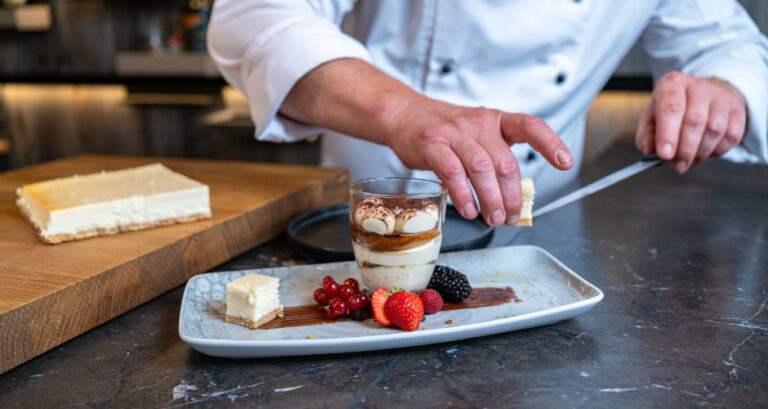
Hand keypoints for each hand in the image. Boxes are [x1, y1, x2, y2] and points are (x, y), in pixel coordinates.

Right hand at [384, 99, 572, 225]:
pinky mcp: (433, 145)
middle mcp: (479, 123)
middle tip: (511, 217)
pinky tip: (468, 209)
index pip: (530, 126)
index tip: (564, 162)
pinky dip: (464, 196)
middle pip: (505, 163)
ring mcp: (455, 133)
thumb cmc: (445, 131)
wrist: (405, 115)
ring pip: (482, 169)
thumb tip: (515, 199)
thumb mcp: (476, 135)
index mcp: (496, 120)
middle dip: (512, 196)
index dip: (550, 143)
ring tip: (492, 218)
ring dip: (491, 200)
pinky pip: (453, 174)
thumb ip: (495, 159)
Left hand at [635, 72, 746, 172]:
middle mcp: (698, 86)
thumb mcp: (651, 117)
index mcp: (672, 84)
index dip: (668, 134)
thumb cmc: (672, 108)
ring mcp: (721, 96)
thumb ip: (646, 135)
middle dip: (684, 150)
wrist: (702, 96)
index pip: (671, 108)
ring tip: (689, 160)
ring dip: (700, 153)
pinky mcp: (737, 109)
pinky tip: (705, 151)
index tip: (664, 155)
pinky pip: (731, 136)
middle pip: (694, 121)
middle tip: (677, 166)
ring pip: (715, 130)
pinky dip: (717, 151)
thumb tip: (650, 150)